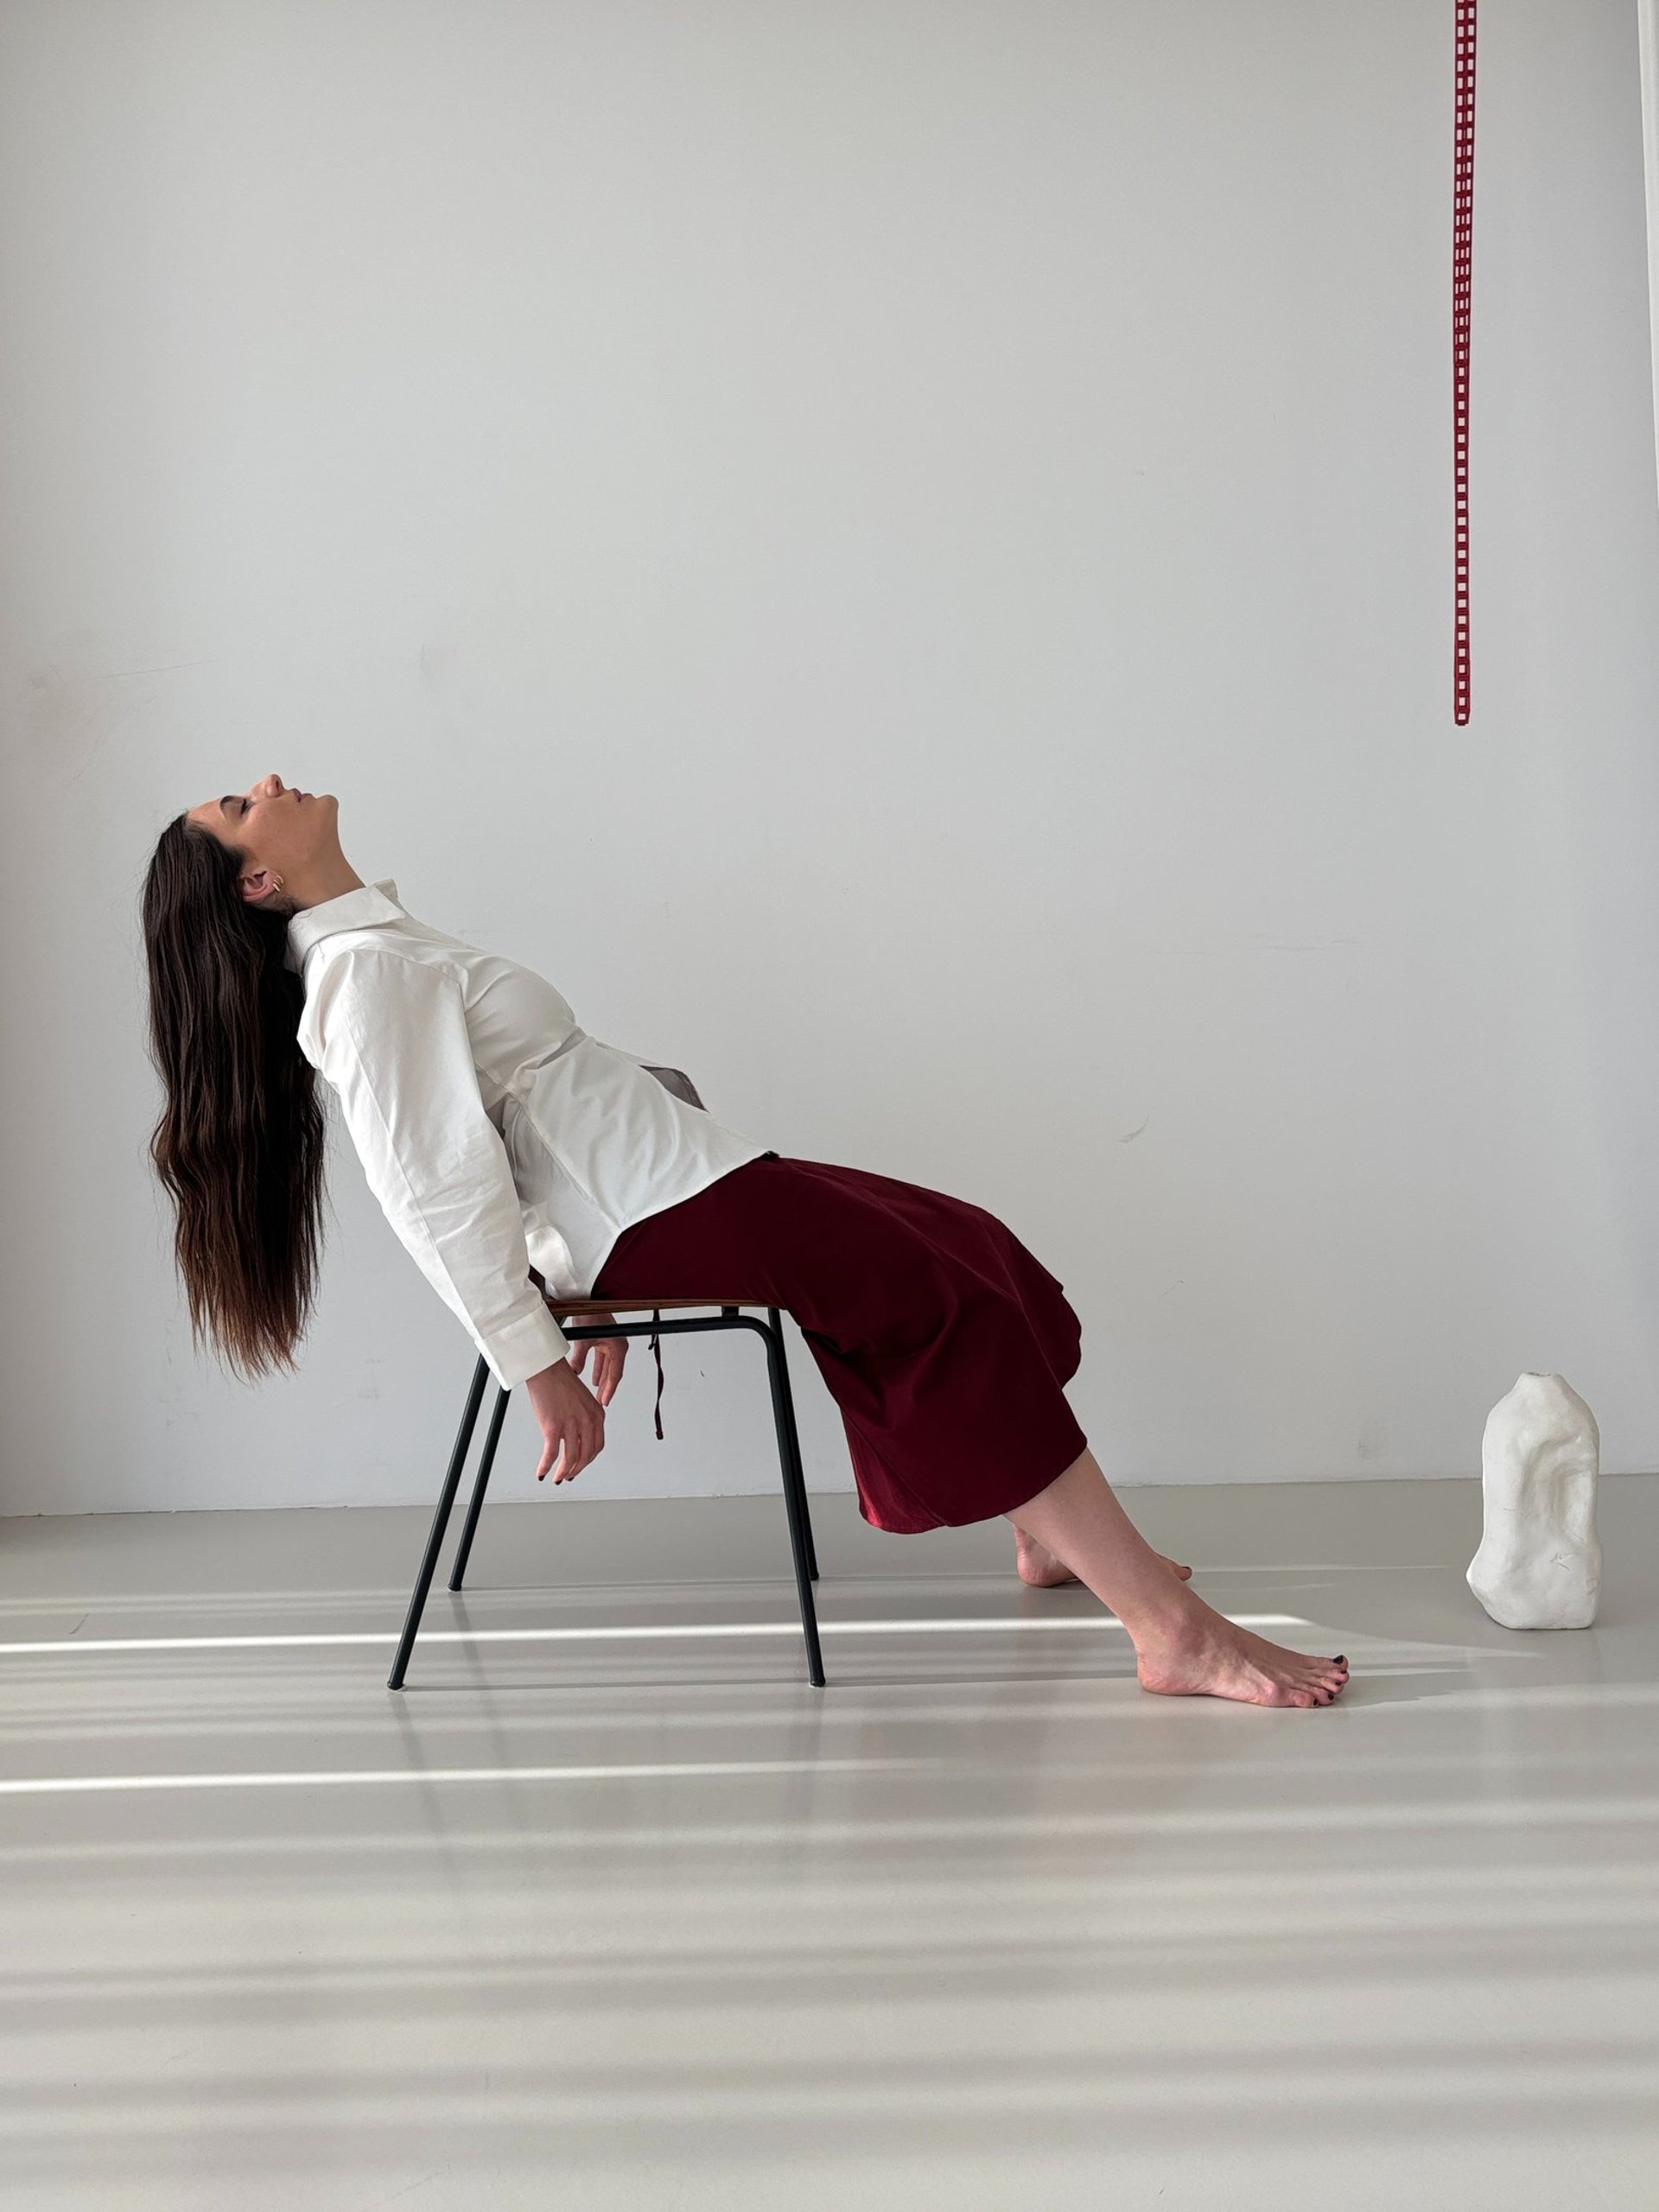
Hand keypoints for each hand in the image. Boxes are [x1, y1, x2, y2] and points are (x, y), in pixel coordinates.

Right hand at [524, 1357, 605, 1483]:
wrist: (546, 1369)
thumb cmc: (560, 1381)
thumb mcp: (582, 1400)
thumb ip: (584, 1418)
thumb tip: (576, 1438)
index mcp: (597, 1414)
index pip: (597, 1446)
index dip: (588, 1460)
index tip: (581, 1466)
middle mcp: (587, 1421)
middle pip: (586, 1456)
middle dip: (577, 1469)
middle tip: (569, 1475)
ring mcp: (571, 1425)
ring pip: (571, 1459)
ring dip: (564, 1472)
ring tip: (557, 1477)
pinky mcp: (553, 1427)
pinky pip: (551, 1454)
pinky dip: (546, 1467)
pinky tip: (542, 1472)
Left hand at [567, 1311, 627, 1406]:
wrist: (586, 1298)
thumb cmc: (590, 1314)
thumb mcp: (583, 1340)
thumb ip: (579, 1359)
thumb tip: (574, 1374)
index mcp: (618, 1346)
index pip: (615, 1374)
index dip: (609, 1389)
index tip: (604, 1401)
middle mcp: (617, 1346)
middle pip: (612, 1373)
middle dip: (606, 1388)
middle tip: (601, 1402)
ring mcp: (610, 1343)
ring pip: (607, 1367)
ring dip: (601, 1380)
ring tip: (597, 1394)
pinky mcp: (603, 1341)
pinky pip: (602, 1360)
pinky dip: (597, 1369)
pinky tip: (591, 1378)